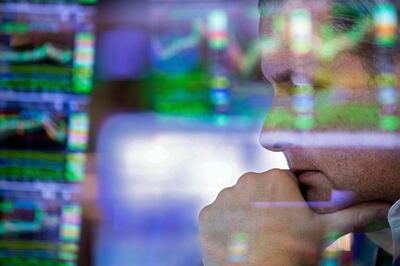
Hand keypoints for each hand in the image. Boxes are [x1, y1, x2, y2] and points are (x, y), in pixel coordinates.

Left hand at [198, 169, 389, 265]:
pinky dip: (225, 226)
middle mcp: (245, 180)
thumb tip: (386, 206)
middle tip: (274, 230)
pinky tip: (237, 241)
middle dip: (266, 204)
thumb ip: (354, 214)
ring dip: (244, 214)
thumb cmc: (295, 251)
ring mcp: (223, 197)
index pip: (283, 183)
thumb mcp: (326, 231)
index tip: (290, 218)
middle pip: (258, 189)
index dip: (289, 201)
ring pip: (237, 201)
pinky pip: (218, 215)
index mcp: (275, 178)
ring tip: (255, 237)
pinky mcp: (206, 214)